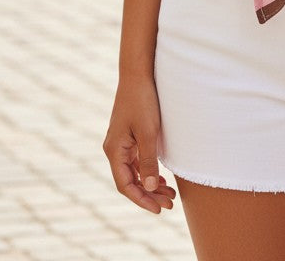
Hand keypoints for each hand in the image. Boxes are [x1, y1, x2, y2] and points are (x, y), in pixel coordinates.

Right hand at [103, 75, 175, 213]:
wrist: (138, 74)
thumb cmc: (143, 101)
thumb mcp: (148, 132)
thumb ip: (148, 161)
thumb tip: (149, 188)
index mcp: (114, 150)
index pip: (125, 185)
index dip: (141, 200)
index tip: (159, 209)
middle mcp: (114, 149)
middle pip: (130, 181)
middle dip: (148, 195)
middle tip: (169, 205)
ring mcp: (121, 143)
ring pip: (134, 172)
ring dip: (150, 184)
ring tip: (170, 194)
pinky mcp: (129, 136)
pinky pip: (136, 161)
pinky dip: (148, 171)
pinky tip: (162, 177)